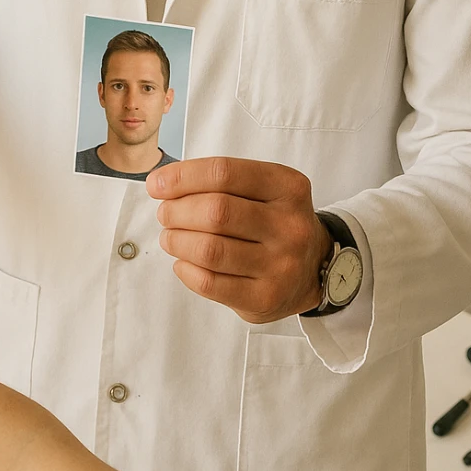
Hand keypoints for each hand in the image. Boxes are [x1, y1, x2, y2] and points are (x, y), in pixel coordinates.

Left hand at [145, 157, 330, 323]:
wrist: (314, 268)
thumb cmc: (273, 221)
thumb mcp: (262, 189)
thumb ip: (218, 181)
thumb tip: (161, 183)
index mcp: (288, 187)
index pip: (224, 173)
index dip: (182, 177)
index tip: (156, 184)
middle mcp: (289, 225)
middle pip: (215, 211)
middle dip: (176, 211)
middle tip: (165, 214)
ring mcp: (281, 265)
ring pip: (210, 249)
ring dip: (177, 240)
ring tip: (170, 237)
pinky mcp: (265, 297)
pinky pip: (210, 283)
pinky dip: (185, 270)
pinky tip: (184, 262)